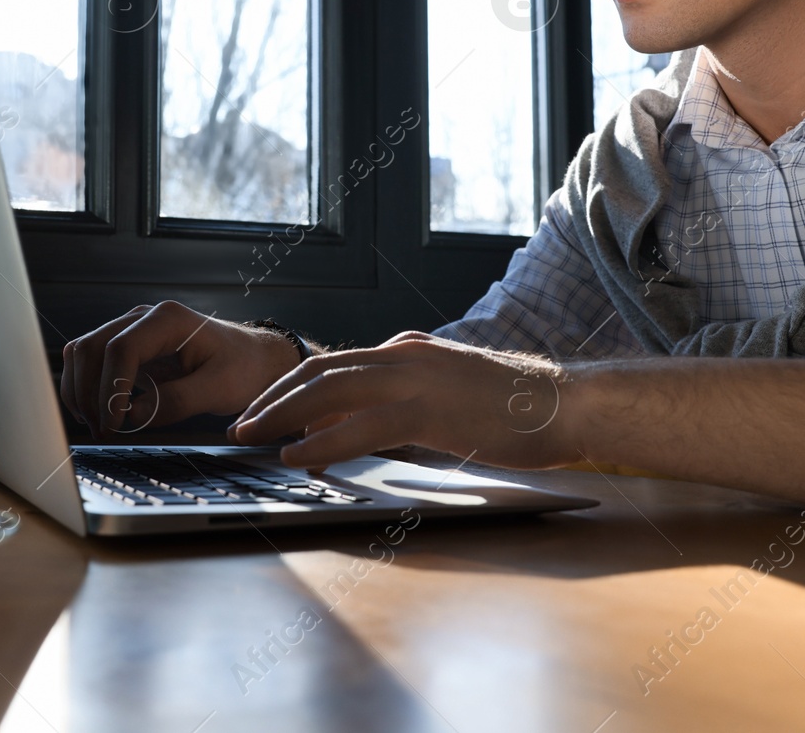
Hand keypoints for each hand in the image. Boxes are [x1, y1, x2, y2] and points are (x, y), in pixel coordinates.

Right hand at [58, 301, 302, 435]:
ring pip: (84, 351)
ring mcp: (132, 327)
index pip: (121, 348)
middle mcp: (144, 317)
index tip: (113, 425)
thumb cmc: (242, 369)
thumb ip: (176, 402)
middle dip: (89, 393)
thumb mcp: (219, 390)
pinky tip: (98, 412)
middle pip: (93, 347)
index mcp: (168, 320)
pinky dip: (85, 385)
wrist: (252, 359)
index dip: (110, 389)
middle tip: (103, 431)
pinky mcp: (127, 344)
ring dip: (81, 390)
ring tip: (99, 426)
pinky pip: (91, 359)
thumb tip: (130, 416)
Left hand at [227, 331, 577, 469]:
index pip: (336, 363)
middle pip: (320, 370)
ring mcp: (415, 379)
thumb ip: (409, 400)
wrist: (566, 403)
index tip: (264, 409)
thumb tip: (370, 421)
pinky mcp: (428, 410)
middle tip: (238, 424)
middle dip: (273, 397)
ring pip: (329, 391)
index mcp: (408, 350)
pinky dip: (321, 441)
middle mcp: (404, 354)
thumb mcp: (451, 394)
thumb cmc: (516, 407)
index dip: (293, 386)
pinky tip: (296, 455)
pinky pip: (360, 425)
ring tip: (249, 437)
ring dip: (281, 415)